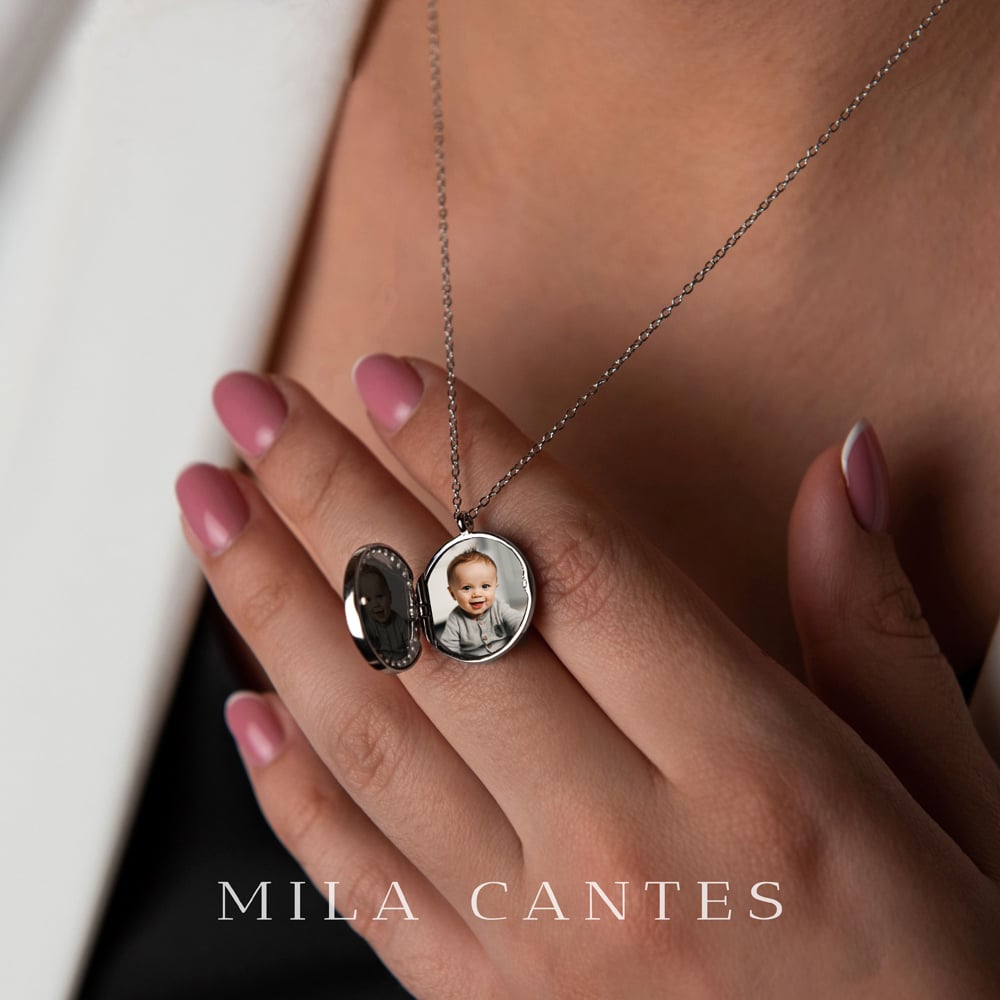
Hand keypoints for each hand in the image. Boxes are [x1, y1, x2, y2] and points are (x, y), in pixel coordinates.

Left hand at [175, 357, 999, 997]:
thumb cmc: (943, 978)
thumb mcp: (948, 789)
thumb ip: (872, 620)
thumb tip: (838, 471)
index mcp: (752, 770)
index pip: (571, 562)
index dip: (470, 452)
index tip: (391, 377)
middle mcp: (623, 850)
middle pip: (441, 628)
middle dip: (329, 496)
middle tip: (253, 410)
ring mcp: (535, 940)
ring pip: (370, 737)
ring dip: (273, 607)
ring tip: (212, 512)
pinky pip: (361, 883)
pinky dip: (292, 789)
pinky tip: (245, 705)